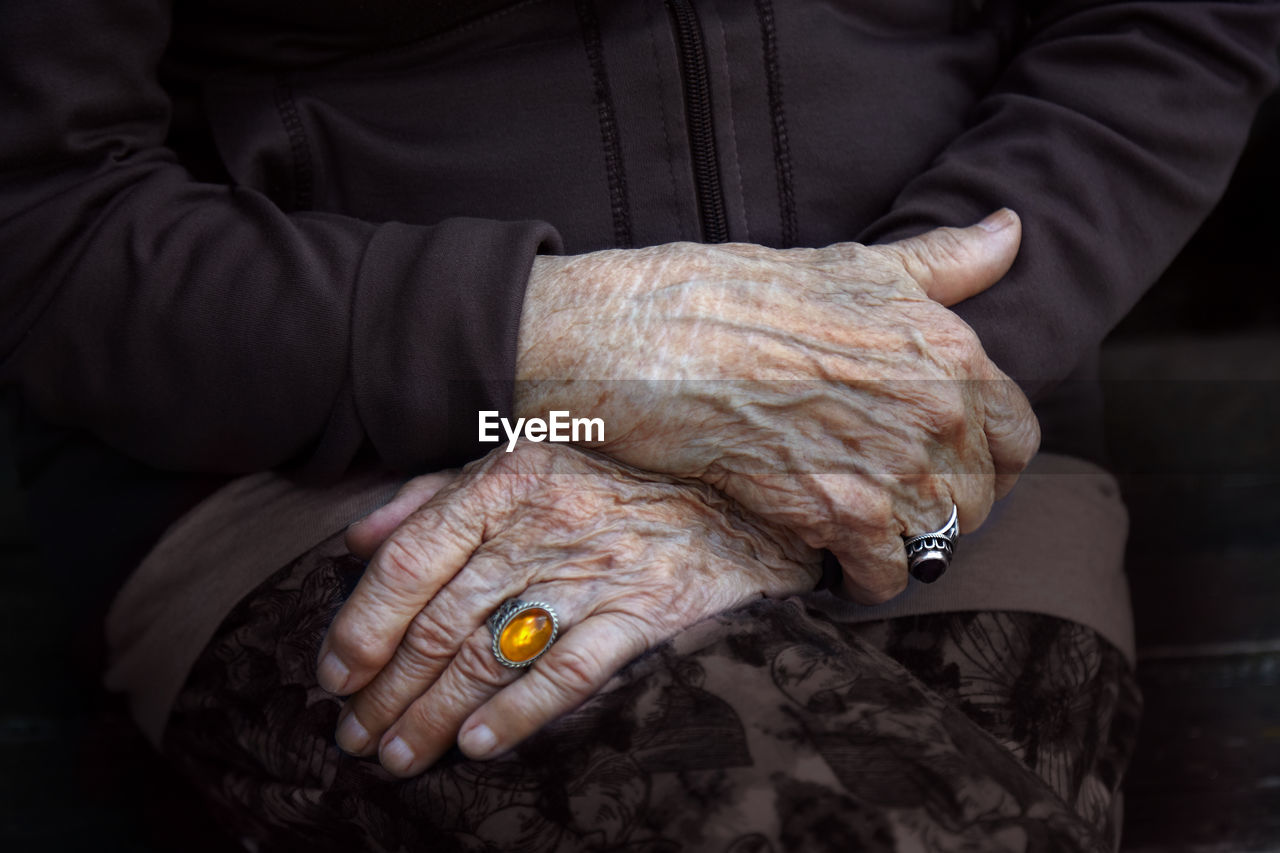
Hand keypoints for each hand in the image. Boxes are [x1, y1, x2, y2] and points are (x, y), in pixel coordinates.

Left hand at [319, 441, 819, 776]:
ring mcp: (597, 569)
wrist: (733, 506)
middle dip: (388, 690)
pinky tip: (477, 747)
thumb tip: (356, 542)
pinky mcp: (644, 612)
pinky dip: (517, 715)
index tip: (333, 675)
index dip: (362, 624)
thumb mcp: (521, 466)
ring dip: (435, 716)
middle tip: (355, 736)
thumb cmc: (611, 490)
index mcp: (508, 479)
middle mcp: (546, 522)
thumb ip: (434, 498)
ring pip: (493, 654)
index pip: (412, 558)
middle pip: (444, 621)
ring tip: (400, 755)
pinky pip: (568, 673)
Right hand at [515, 210, 1038, 602]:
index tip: (953, 464)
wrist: (661, 337)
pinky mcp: (838, 513)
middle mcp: (937, 412)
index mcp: (951, 351)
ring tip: (866, 529)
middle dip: (944, 503)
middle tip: (895, 498)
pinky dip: (865, 577)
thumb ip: (946, 260)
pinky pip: (884, 574)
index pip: (1019, 435)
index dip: (991, 457)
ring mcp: (891, 466)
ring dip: (907, 544)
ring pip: (939, 541)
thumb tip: (1011, 228)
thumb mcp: (858, 263)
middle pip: (981, 498)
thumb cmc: (748, 293)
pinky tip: (839, 557)